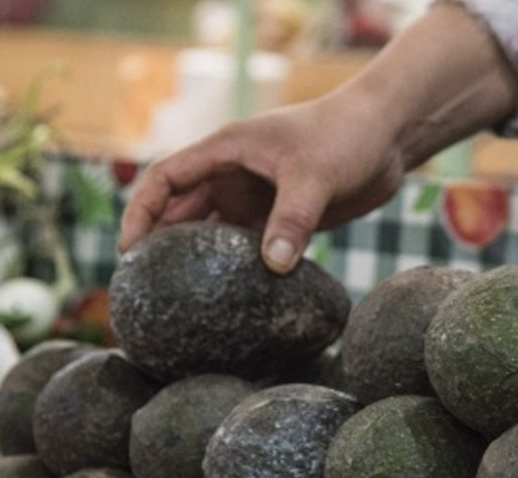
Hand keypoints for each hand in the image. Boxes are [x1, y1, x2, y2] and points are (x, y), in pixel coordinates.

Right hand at [118, 2, 517, 274]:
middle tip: (146, 290)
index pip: (165, 180)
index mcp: (225, 151)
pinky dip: (240, 269)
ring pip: (215, 233)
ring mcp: (257, 197)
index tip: (129, 251)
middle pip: (183, 212)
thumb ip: (293, 220)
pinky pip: (251, 247)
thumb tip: (274, 267)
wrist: (388, 135)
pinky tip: (233, 299)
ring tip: (181, 301)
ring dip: (199, 261)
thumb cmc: (346, 136)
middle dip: (161, 246)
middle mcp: (234, 175)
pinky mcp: (283, 217)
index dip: (141, 212)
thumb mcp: (315, 176)